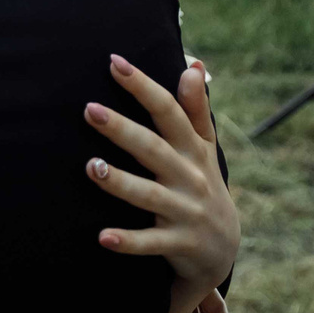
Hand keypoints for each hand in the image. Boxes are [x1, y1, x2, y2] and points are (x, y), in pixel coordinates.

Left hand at [83, 55, 239, 312]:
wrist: (224, 250)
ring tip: (91, 167)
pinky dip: (128, 241)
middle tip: (90, 110)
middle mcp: (189, 177)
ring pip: (149, 195)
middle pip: (153, 149)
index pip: (168, 111)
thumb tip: (192, 65)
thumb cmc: (203, 185)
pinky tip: (103, 237)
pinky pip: (150, 242)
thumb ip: (196, 108)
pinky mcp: (178, 243)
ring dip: (121, 183)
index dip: (143, 87)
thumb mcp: (205, 147)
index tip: (114, 62)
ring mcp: (185, 211)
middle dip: (123, 130)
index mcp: (192, 149)